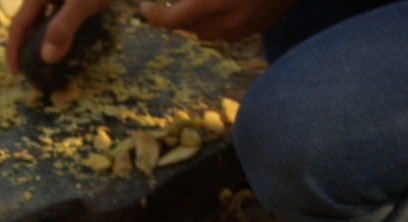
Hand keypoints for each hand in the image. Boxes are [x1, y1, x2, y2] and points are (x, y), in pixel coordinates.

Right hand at [6, 0, 110, 73]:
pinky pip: (60, 12)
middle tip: (32, 67)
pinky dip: (61, 27)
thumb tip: (47, 58)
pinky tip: (71, 36)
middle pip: (30, 19)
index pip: (18, 23)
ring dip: (45, 36)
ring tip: (50, 55)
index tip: (15, 72)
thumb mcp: (83, 2)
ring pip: (45, 15)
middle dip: (28, 43)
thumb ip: (64, 27)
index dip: (13, 49)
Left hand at [138, 0, 296, 43]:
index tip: (146, 7)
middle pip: (188, 28)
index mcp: (213, 1)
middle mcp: (228, 19)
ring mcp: (246, 26)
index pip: (169, 20)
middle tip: (172, 3)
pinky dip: (220, 22)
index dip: (153, 15)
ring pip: (208, 33)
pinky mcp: (261, 27)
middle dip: (177, 16)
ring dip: (197, 21)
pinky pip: (230, 33)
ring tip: (197, 4)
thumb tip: (173, 1)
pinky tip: (222, 7)